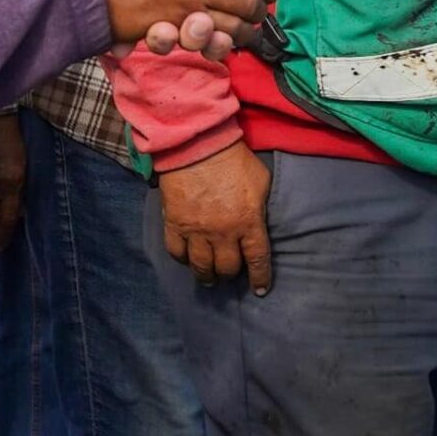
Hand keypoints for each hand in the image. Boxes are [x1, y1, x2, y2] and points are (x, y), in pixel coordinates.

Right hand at [159, 142, 272, 292]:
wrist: (198, 145)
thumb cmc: (234, 160)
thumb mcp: (261, 182)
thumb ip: (260, 207)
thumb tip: (258, 220)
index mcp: (249, 222)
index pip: (258, 260)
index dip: (260, 278)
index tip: (260, 290)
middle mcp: (223, 233)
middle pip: (228, 267)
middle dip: (231, 274)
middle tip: (230, 273)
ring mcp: (197, 231)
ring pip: (201, 266)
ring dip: (207, 275)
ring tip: (209, 278)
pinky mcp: (175, 224)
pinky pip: (177, 252)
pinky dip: (183, 260)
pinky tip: (187, 260)